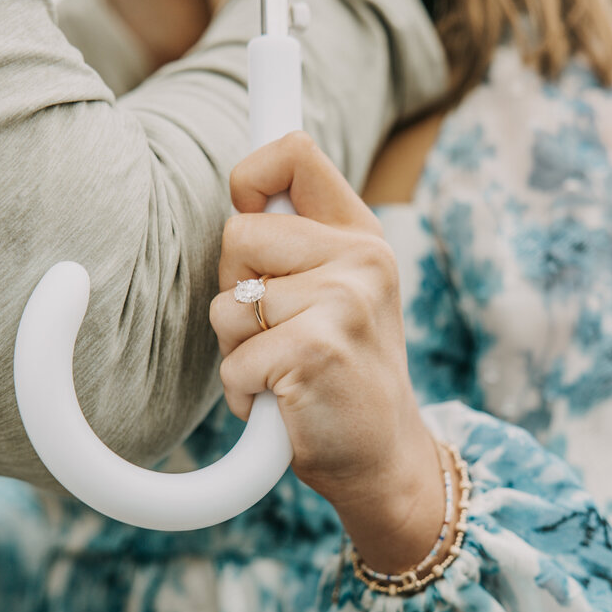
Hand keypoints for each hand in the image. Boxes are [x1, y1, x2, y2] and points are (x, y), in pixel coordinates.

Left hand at [209, 132, 444, 571]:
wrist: (384, 458)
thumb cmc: (344, 376)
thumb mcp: (340, 295)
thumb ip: (300, 247)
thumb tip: (239, 202)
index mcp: (362, 237)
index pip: (293, 153)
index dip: (248, 176)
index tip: (247, 213)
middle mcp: (360, 260)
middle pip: (237, 233)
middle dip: (236, 288)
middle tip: (278, 329)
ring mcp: (342, 303)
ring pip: (228, 304)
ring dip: (239, 350)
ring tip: (285, 370)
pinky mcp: (315, 350)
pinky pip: (233, 361)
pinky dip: (243, 393)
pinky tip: (284, 403)